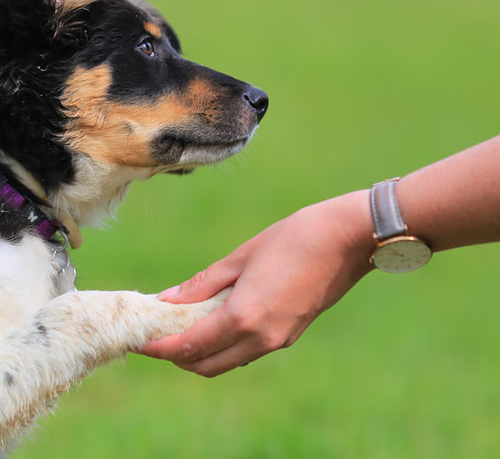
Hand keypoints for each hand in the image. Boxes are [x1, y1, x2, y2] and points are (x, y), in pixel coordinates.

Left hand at [139, 190, 373, 376]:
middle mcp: (261, 338)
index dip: (159, 347)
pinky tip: (218, 318)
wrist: (347, 240)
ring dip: (201, 351)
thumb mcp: (242, 257)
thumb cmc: (293, 238)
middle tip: (158, 333)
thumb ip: (203, 283)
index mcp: (244, 318)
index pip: (188, 347)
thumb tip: (168, 299)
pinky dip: (226, 344)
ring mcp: (279, 340)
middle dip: (177, 356)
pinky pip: (248, 350)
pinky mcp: (291, 334)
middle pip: (206, 365)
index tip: (139, 339)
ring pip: (227, 361)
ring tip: (184, 324)